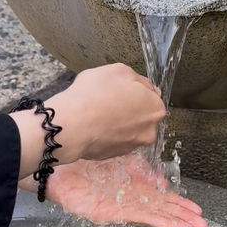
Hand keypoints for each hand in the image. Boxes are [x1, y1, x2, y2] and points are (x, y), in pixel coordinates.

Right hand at [11, 64, 165, 179]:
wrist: (71, 125)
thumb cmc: (94, 95)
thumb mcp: (118, 71)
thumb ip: (138, 79)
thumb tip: (144, 86)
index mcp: (155, 108)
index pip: (150, 96)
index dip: (134, 90)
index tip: (119, 89)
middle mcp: (149, 130)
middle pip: (141, 115)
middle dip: (128, 108)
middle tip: (107, 100)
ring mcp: (132, 146)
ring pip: (127, 129)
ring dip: (117, 122)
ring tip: (98, 113)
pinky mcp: (115, 155)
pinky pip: (114, 140)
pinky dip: (107, 133)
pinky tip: (94, 126)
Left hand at [19, 153, 207, 226]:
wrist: (57, 164)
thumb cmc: (85, 160)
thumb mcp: (121, 160)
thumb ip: (142, 171)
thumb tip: (163, 183)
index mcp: (134, 187)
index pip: (162, 199)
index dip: (181, 205)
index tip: (198, 210)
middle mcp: (130, 200)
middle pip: (163, 211)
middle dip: (184, 219)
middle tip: (204, 226)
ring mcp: (122, 207)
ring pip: (155, 217)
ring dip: (176, 225)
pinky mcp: (110, 213)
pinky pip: (138, 217)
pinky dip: (158, 222)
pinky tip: (172, 226)